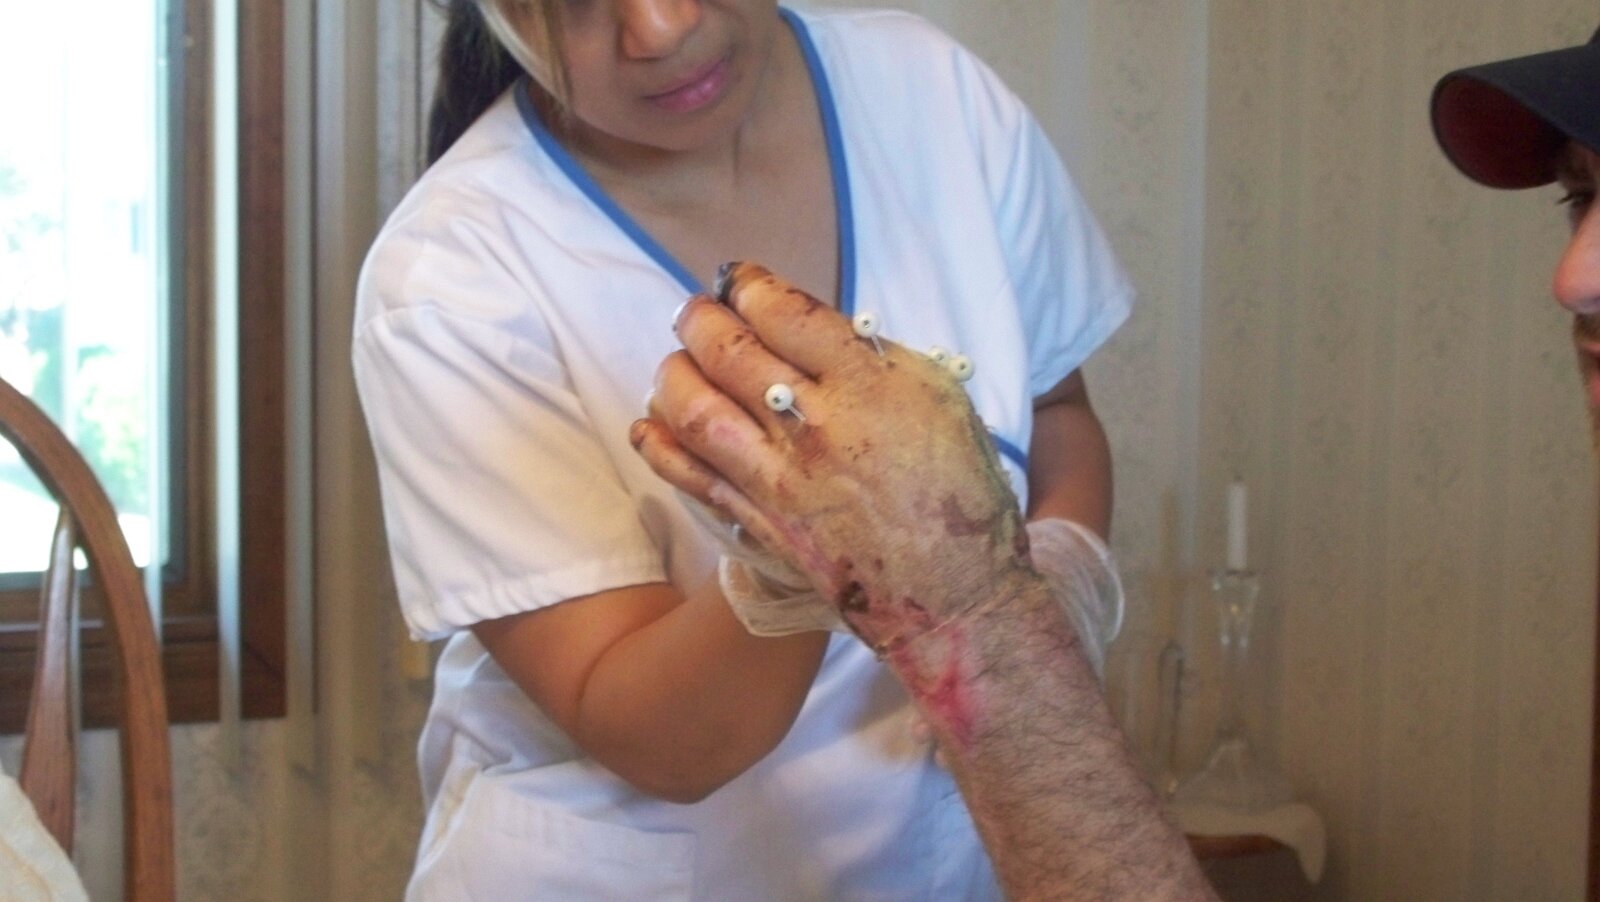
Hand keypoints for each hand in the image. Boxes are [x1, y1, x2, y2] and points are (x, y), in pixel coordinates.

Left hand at [631, 263, 1032, 651]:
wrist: (953, 588)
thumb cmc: (960, 489)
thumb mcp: (938, 398)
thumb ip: (875, 358)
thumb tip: (815, 329)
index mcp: (869, 383)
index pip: (785, 313)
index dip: (750, 286)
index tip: (739, 280)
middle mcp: (816, 424)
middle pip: (731, 352)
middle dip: (701, 319)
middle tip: (694, 310)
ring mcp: (781, 476)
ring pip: (697, 408)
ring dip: (673, 374)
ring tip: (674, 360)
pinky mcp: (761, 521)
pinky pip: (691, 475)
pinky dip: (660, 446)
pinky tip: (648, 425)